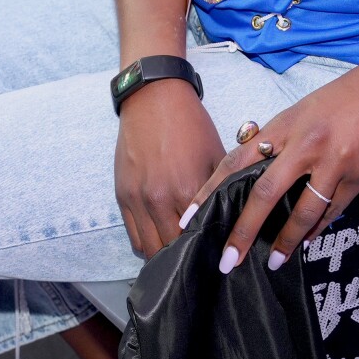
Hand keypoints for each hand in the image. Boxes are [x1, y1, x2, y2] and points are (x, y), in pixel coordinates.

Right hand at [115, 78, 224, 258]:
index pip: (198, 238)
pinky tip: (159, 242)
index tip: (216, 254)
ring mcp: (138, 200)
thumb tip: (236, 215)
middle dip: (186, 257)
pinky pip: (133, 236)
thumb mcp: (215, 154)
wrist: (153, 99)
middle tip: (198, 259)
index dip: (207, 249)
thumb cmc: (189, 125)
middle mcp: (160, 200)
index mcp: (187, 190)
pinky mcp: (122, 196)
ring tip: (179, 256)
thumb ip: (223, 189)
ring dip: (164, 256)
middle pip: (173, 249)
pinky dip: (146, 245)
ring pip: (150, 249)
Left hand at [187, 63, 358, 276]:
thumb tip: (259, 175)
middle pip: (264, 194)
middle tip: (228, 260)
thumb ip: (281, 140)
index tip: (191, 217)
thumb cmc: (347, 96)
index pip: (238, 161)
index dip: (211, 190)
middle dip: (243, 231)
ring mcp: (333, 162)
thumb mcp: (304, 110)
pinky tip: (307, 241)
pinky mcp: (358, 177)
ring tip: (274, 261)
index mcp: (284, 125)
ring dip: (286, 241)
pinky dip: (317, 229)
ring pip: (302, 213)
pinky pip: (332, 211)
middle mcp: (304, 144)